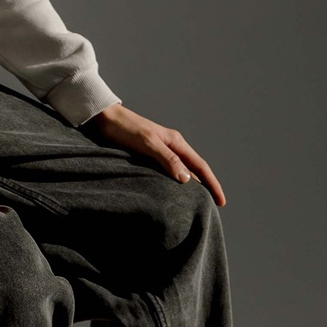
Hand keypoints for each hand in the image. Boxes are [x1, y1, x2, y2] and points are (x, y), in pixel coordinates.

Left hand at [84, 104, 224, 206]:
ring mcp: (161, 150)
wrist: (105, 118)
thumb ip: (167, 160)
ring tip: (197, 203)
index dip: (212, 184)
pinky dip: (176, 182)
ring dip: (192, 185)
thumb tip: (187, 180)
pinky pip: (169, 171)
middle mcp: (172, 146)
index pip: (201, 166)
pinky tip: (173, 192)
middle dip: (206, 187)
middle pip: (195, 169)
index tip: (221, 202)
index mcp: (176, 142)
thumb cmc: (125, 129)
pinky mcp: (149, 154)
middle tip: (213, 207)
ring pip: (183, 171)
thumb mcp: (148, 144)